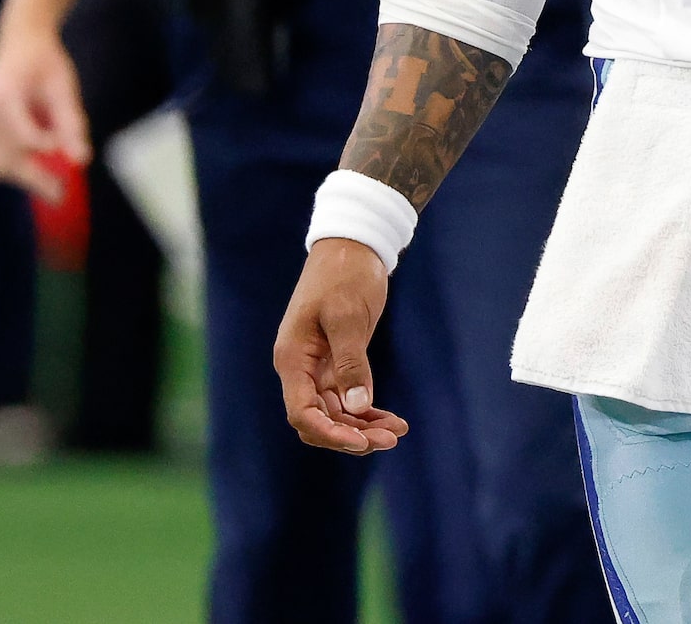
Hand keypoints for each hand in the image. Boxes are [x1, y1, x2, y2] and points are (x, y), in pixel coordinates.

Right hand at [0, 25, 89, 202]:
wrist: (20, 39)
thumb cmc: (47, 60)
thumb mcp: (65, 87)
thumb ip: (71, 123)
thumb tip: (81, 160)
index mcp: (1, 97)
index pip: (24, 137)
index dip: (50, 152)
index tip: (73, 160)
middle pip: (1, 160)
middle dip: (33, 179)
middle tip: (62, 194)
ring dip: (24, 175)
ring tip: (54, 184)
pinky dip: (18, 163)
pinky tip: (41, 164)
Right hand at [273, 239, 408, 454]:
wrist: (353, 247)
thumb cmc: (346, 275)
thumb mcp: (348, 316)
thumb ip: (351, 361)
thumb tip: (357, 406)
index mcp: (292, 359)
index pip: (302, 412)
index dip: (329, 433)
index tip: (361, 442)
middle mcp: (301, 369)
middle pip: (319, 419)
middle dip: (351, 435)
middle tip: (390, 439)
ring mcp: (318, 367)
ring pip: (336, 412)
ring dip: (363, 426)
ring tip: (397, 432)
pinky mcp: (338, 362)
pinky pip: (348, 397)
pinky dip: (367, 411)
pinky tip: (392, 420)